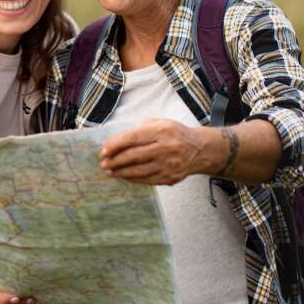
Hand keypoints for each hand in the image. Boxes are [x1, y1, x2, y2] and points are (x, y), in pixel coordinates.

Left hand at [99, 118, 218, 185]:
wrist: (199, 150)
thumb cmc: (174, 134)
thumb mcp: (160, 123)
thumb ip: (140, 130)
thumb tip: (117, 142)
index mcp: (162, 131)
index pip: (133, 138)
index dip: (115, 145)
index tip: (104, 150)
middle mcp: (165, 148)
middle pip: (133, 156)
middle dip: (115, 160)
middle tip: (103, 163)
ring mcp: (168, 165)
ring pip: (138, 170)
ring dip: (120, 172)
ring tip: (109, 171)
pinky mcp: (170, 178)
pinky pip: (146, 180)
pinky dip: (132, 179)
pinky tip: (124, 176)